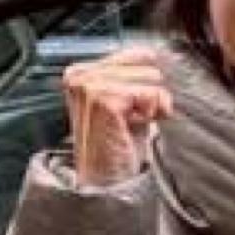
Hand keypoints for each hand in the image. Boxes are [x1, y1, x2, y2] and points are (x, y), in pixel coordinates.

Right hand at [59, 45, 175, 187]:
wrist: (104, 181)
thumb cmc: (117, 144)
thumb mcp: (125, 101)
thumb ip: (132, 75)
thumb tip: (154, 54)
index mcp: (81, 70)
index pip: (138, 53)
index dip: (147, 84)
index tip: (130, 110)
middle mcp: (80, 74)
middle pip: (148, 64)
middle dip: (150, 95)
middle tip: (130, 120)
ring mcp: (88, 85)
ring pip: (152, 77)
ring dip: (151, 105)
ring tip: (129, 124)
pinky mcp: (102, 98)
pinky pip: (150, 93)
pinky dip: (150, 113)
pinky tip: (130, 127)